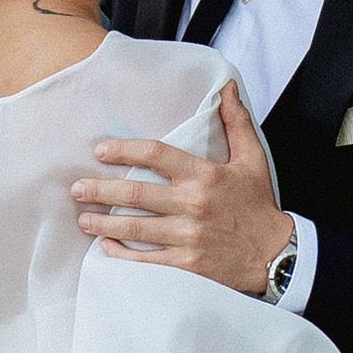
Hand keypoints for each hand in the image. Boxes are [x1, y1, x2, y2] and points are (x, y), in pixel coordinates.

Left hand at [73, 84, 296, 293]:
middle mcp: (192, 204)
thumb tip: (225, 87)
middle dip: (99, 190)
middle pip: (134, 193)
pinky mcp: (185, 265)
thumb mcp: (252, 159)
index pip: (156, 154)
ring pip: (133, 227)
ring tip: (83, 218)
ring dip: (102, 223)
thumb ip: (235, 122)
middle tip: (77, 188)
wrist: (276, 255)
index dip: (123, 149)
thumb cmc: (259, 205)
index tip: (101, 150)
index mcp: (205, 175)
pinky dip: (120, 254)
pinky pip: (144, 259)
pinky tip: (106, 247)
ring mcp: (187, 236)